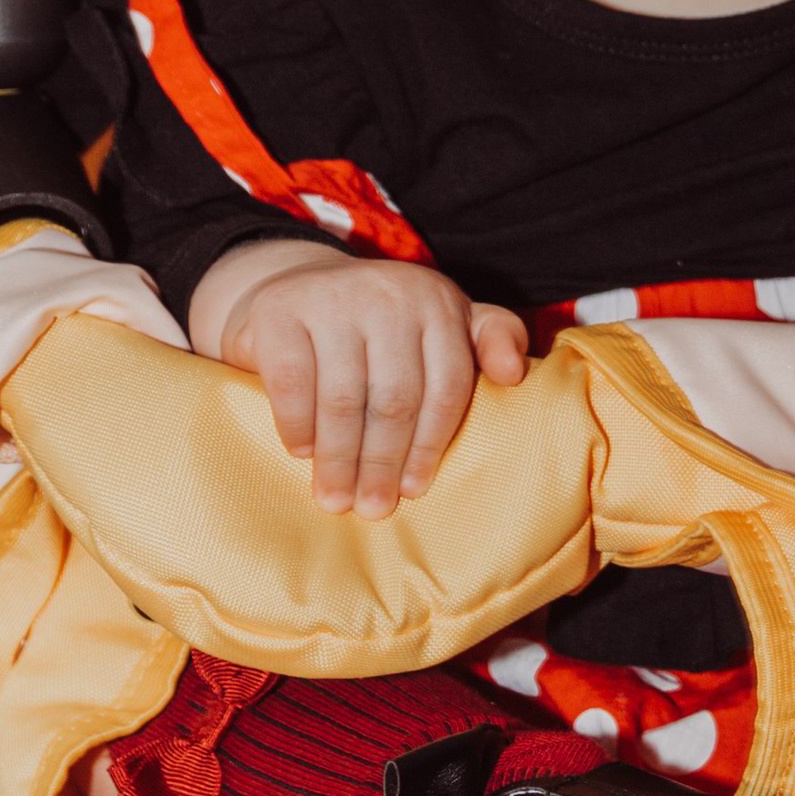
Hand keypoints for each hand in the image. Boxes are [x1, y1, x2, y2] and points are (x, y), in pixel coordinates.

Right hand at [200, 239, 528, 516]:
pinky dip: (299, 425)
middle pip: (395, 398)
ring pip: (344, 397)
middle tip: (372, 508)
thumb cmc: (381, 324)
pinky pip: (292, 383)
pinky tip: (302, 453)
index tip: (414, 490)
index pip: (447, 386)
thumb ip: (491, 339)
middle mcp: (389, 291)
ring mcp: (331, 297)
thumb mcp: (443, 321)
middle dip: (384, 463)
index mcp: (437, 300)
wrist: (293, 287)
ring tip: (336, 499)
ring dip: (340, 459)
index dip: (431, 445)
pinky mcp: (279, 310)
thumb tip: (515, 374)